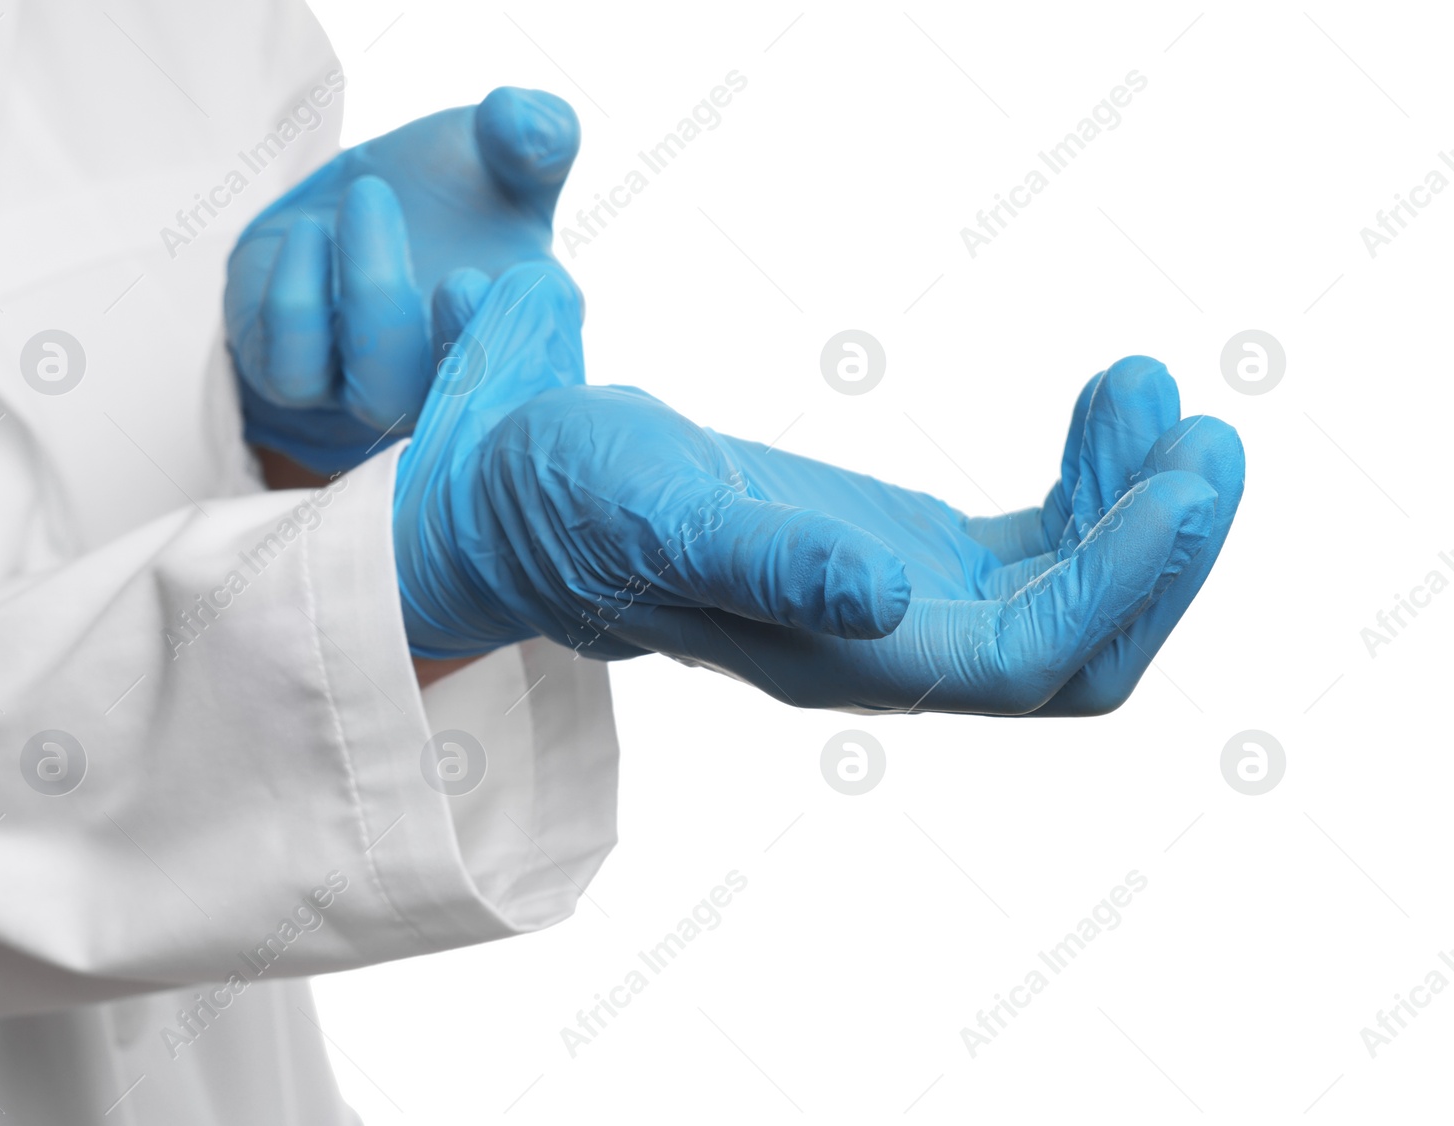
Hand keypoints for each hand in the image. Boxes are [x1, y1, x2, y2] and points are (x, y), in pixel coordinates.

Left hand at [227, 87, 580, 475]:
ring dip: (375, 296)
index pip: (542, 376)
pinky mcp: (298, 380)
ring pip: (377, 394)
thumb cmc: (452, 190)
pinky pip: (296, 373)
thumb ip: (539, 132)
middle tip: (462, 275)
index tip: (524, 279)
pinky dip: (299, 301)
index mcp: (520, 338)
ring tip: (370, 195)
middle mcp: (451, 379)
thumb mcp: (501, 148)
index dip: (532, 345)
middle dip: (463, 346)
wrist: (355, 205)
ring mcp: (374, 390)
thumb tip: (524, 125)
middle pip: (462, 404)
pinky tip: (310, 230)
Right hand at [633, 358, 1245, 714]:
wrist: (532, 495)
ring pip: (1073, 592)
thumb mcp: (658, 512)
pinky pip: (1039, 539)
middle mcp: (893, 651)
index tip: (1182, 477)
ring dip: (1139, 505)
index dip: (1118, 583)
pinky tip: (1108, 403)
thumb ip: (766, 562)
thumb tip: (880, 599)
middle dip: (1161, 554)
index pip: (1024, 658)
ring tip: (1155, 391)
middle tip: (1207, 434)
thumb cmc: (575, 505)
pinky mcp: (909, 554)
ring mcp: (909, 606)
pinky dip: (1091, 478)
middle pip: (1079, 646)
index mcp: (841, 660)